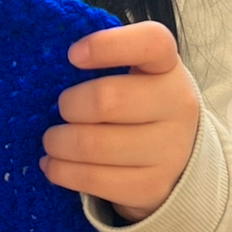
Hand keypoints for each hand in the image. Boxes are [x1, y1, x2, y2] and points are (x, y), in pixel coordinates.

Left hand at [40, 21, 199, 222]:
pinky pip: (91, 179)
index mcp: (168, 68)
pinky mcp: (150, 188)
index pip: (150, 43)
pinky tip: (53, 165)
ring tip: (52, 142)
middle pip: (105, 100)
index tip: (73, 55)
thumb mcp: (137, 78)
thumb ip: (106, 64)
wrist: (178, 164)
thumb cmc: (141, 109)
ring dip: (57, 143)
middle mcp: (176, 106)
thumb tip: (55, 65)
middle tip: (61, 111)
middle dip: (69, 106)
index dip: (107, 45)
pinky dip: (60, 172)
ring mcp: (168, 151)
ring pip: (92, 144)